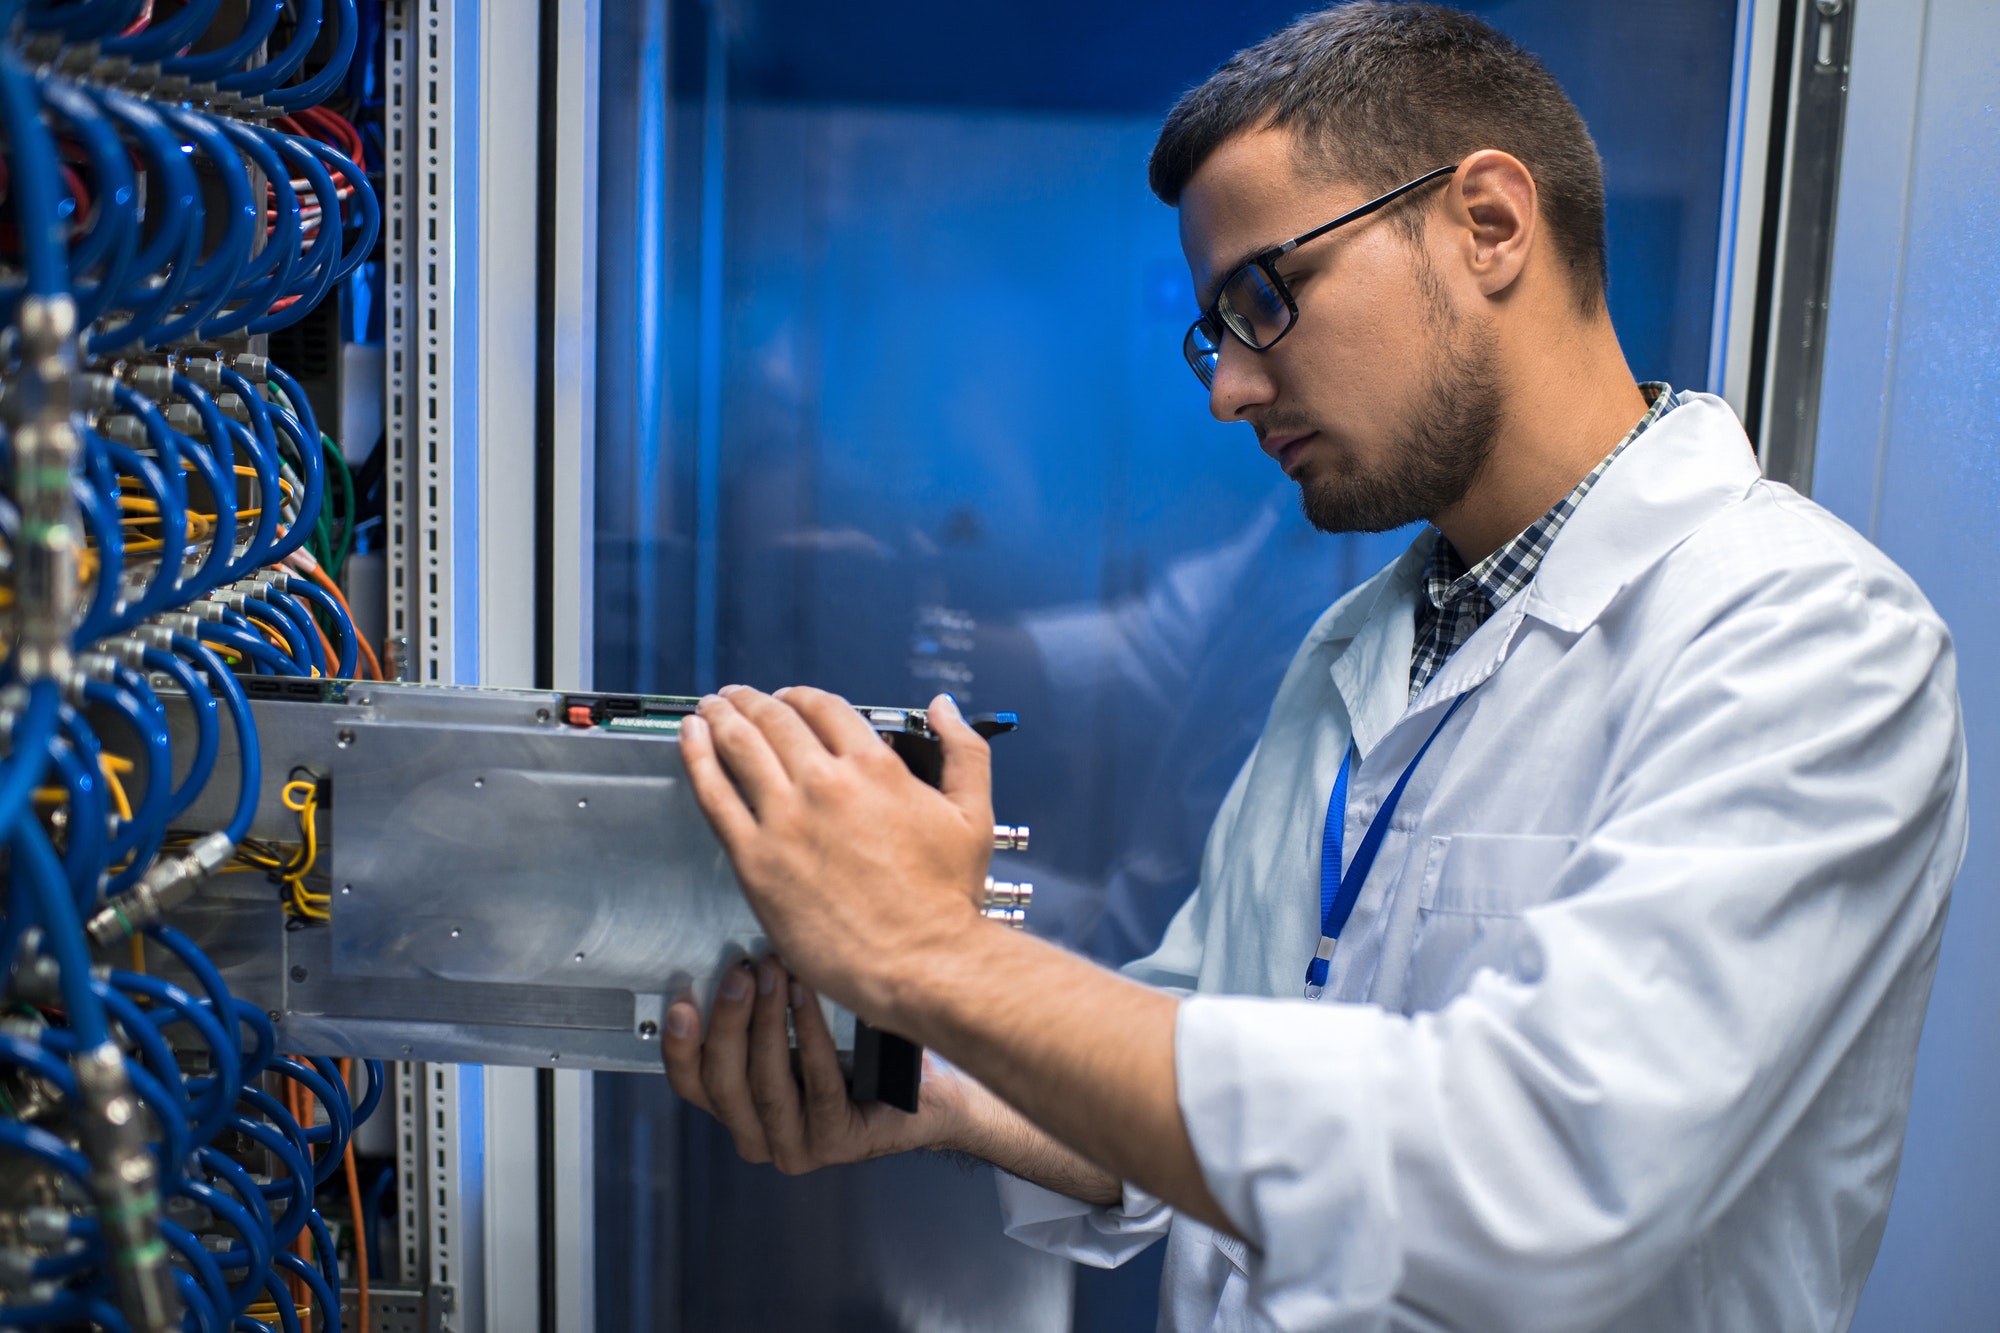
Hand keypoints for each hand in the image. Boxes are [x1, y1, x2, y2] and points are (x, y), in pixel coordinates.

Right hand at [662, 955, 974, 1171]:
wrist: (933, 1096)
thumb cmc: (862, 1059)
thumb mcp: (798, 1035)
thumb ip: (761, 1017)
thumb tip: (736, 959)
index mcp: (740, 1112)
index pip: (693, 1083)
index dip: (680, 1045)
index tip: (682, 1000)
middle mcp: (760, 1137)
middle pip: (723, 1082)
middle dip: (728, 1020)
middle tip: (740, 971)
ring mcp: (797, 1147)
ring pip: (766, 1084)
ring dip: (766, 1022)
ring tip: (772, 973)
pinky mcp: (836, 1143)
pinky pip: (818, 1083)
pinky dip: (811, 1034)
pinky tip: (807, 997)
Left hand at [678, 685, 994, 1022]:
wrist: (922, 962)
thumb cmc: (946, 901)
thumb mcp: (973, 814)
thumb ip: (964, 751)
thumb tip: (944, 708)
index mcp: (874, 767)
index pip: (823, 708)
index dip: (800, 697)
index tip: (789, 700)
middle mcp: (825, 784)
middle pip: (774, 720)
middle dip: (752, 700)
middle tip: (736, 697)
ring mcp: (786, 820)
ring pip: (739, 747)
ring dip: (720, 717)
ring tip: (709, 708)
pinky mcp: (757, 860)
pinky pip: (715, 796)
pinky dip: (697, 758)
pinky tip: (689, 740)